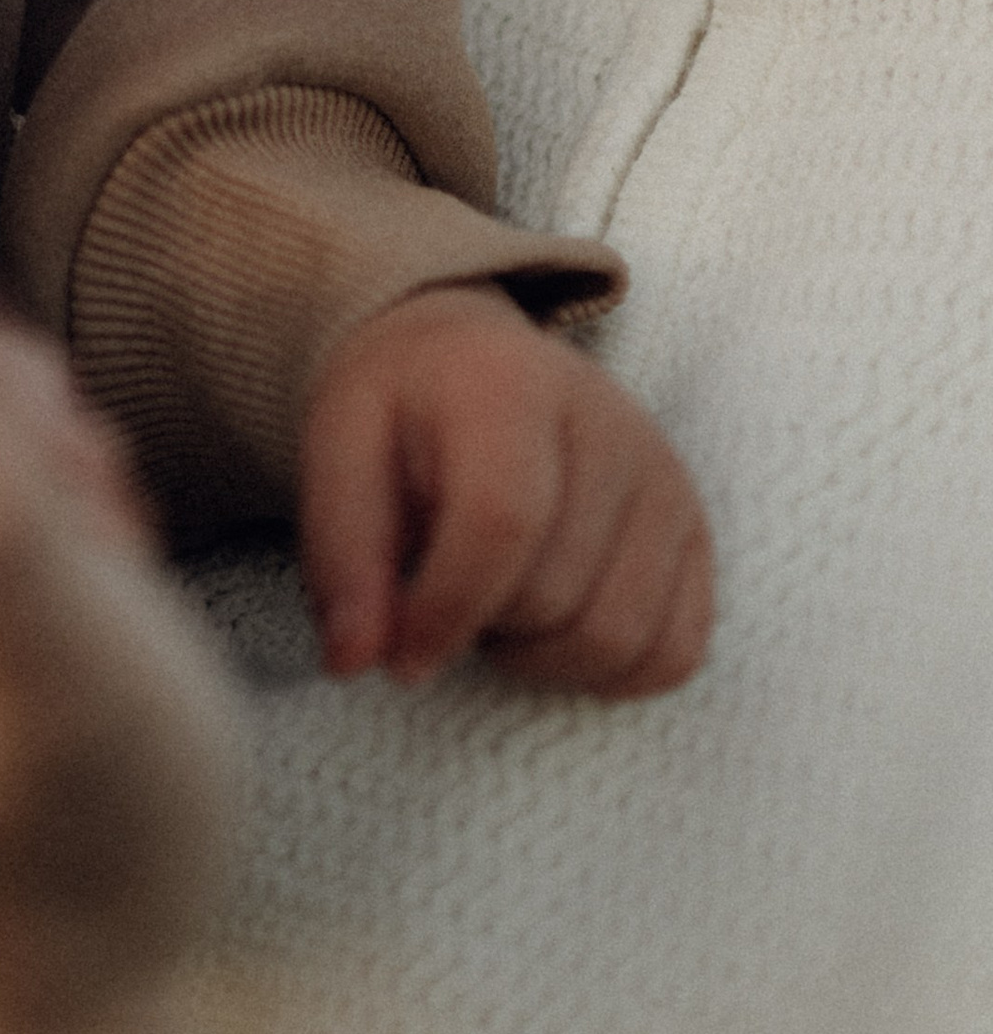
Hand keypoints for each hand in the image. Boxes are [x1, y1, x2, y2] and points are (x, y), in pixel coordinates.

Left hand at [301, 282, 714, 694]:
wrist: (470, 361)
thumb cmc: (401, 413)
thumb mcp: (337, 452)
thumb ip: (345, 556)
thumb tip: (354, 661)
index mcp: (510, 386)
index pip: (502, 521)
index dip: (447, 610)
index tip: (401, 657)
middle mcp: (610, 424)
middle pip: (557, 594)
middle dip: (484, 628)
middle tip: (446, 593)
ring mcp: (666, 478)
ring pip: (619, 637)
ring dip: (542, 657)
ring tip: (497, 603)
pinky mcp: (696, 529)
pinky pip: (676, 651)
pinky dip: (608, 673)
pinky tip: (553, 629)